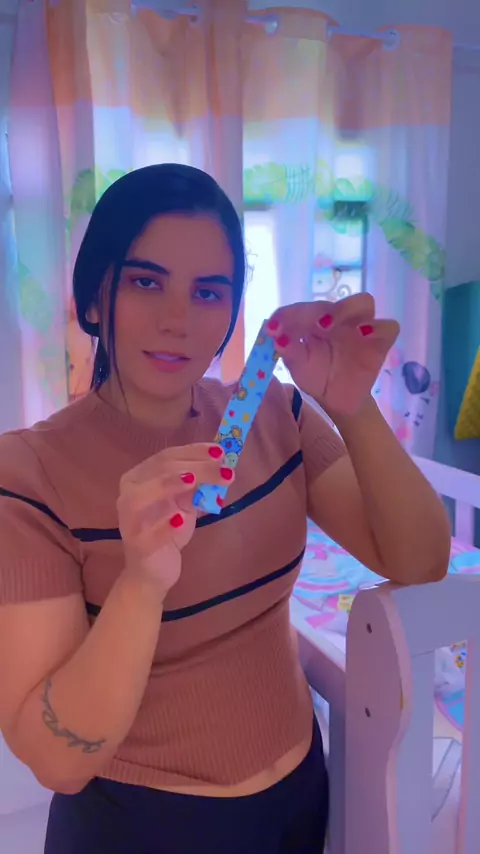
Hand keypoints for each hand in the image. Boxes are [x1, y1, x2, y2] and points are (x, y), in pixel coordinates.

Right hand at [117, 444, 231, 596]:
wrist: (152, 571)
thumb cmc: (169, 529)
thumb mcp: (185, 502)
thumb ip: (197, 483)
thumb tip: (221, 463)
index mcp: (139, 477)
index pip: (166, 457)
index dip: (193, 452)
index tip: (220, 451)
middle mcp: (128, 494)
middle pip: (159, 471)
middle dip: (195, 468)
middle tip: (225, 471)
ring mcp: (129, 521)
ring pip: (140, 497)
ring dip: (167, 486)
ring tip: (193, 482)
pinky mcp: (136, 546)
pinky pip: (147, 535)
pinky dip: (164, 527)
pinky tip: (180, 521)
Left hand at [266, 293, 399, 416]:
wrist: (336, 401)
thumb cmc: (317, 377)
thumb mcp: (298, 366)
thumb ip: (289, 351)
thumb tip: (277, 338)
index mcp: (315, 320)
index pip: (303, 308)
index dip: (288, 314)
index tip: (273, 328)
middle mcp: (339, 318)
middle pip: (331, 301)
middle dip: (313, 310)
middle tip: (299, 327)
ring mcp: (361, 326)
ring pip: (363, 302)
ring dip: (344, 309)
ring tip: (326, 325)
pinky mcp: (380, 341)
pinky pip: (388, 327)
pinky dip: (377, 326)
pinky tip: (363, 333)